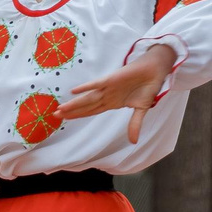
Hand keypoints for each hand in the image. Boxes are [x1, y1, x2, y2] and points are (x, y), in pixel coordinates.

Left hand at [56, 42, 177, 143]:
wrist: (156, 70)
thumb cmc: (148, 86)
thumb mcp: (142, 109)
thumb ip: (135, 124)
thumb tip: (134, 142)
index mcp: (112, 102)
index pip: (91, 111)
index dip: (78, 115)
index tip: (65, 120)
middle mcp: (107, 95)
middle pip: (85, 106)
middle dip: (71, 111)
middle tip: (54, 116)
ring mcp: (108, 87)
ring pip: (88, 97)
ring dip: (74, 104)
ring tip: (60, 109)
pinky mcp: (113, 79)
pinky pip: (97, 84)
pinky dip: (86, 87)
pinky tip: (74, 91)